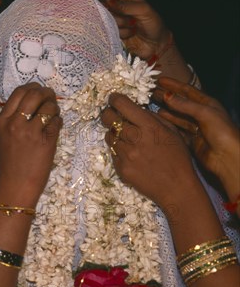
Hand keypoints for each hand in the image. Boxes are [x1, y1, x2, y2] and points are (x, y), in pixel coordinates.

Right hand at [0, 83, 61, 204]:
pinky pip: (56, 121)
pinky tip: (55, 128)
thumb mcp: (5, 136)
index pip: (18, 92)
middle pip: (34, 94)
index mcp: (2, 121)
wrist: (15, 186)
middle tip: (51, 97)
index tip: (39, 91)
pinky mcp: (45, 141)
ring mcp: (30, 132)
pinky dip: (58, 121)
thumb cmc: (11, 163)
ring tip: (54, 114)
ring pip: (48, 106)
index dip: (33, 88)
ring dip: (54, 107)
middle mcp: (14, 123)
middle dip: (46, 92)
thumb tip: (35, 99)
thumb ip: (15, 118)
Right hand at [91, 0, 169, 60]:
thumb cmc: (153, 23)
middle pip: (100, 5)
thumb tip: (108, 1)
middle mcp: (113, 7)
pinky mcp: (110, 33)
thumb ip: (125, 5)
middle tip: (127, 15)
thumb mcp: (143, 9)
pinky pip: (109, 32)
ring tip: (134, 25)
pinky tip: (131, 33)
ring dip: (122, 23)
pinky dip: (122, 33)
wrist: (155, 44)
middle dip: (114, 12)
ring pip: (105, 20)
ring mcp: (111, 21)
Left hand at [100, 93, 197, 207]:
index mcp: (149, 127)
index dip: (115, 99)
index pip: (122, 105)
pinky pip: (112, 152)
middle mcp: (134, 138)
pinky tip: (131, 154)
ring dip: (114, 134)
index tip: (113, 98)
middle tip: (111, 114)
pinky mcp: (120, 168)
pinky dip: (118, 150)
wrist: (176, 188)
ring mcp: (125, 154)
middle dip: (108, 113)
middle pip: (108, 118)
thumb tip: (135, 108)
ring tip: (127, 138)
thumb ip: (152, 118)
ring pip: (109, 136)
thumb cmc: (178, 158)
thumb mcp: (172, 132)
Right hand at [154, 77, 239, 197]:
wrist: (228, 157)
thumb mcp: (204, 113)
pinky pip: (177, 129)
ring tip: (152, 103)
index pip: (188, 91)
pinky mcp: (191, 140)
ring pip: (178, 115)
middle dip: (167, 96)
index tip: (159, 80)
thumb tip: (166, 95)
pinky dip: (168, 123)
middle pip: (181, 102)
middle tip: (152, 91)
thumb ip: (184, 105)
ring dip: (166, 109)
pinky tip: (158, 118)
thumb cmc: (221, 131)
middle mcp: (202, 114)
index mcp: (208, 104)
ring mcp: (196, 127)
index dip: (174, 85)